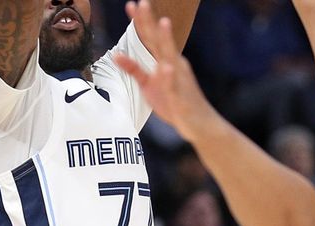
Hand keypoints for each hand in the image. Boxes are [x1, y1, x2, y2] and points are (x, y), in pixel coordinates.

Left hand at [114, 0, 215, 141]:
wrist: (199, 124)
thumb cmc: (174, 103)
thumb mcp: (148, 85)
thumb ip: (134, 69)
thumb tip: (115, 55)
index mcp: (165, 61)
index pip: (151, 38)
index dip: (141, 22)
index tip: (131, 5)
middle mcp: (174, 65)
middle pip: (159, 40)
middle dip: (151, 22)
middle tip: (143, 2)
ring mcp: (178, 79)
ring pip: (171, 57)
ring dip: (167, 40)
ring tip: (163, 23)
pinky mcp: (180, 97)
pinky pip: (173, 85)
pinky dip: (169, 76)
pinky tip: (165, 66)